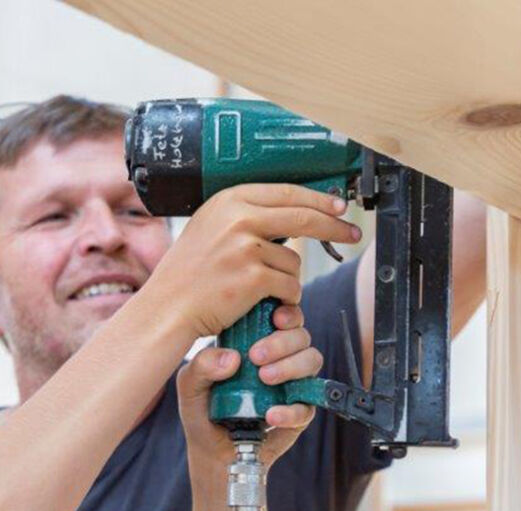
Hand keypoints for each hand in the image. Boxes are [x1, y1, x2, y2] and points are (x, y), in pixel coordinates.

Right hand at [138, 184, 360, 341]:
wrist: (168, 308)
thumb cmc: (189, 275)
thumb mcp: (211, 229)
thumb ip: (245, 217)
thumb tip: (290, 211)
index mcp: (229, 200)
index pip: (287, 192)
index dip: (318, 199)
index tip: (338, 206)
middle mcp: (238, 218)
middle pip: (304, 216)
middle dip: (334, 225)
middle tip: (351, 233)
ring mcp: (246, 247)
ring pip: (295, 259)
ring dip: (289, 277)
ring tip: (264, 288)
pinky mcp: (252, 277)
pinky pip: (289, 285)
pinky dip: (285, 297)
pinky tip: (266, 302)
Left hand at [177, 303, 322, 475]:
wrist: (212, 450)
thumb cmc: (203, 409)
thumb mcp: (190, 386)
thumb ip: (200, 366)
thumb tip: (232, 358)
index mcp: (258, 342)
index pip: (282, 317)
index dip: (286, 312)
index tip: (275, 318)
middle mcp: (281, 359)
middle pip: (301, 335)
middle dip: (283, 342)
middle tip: (257, 357)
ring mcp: (293, 385)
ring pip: (312, 361)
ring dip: (291, 367)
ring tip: (265, 380)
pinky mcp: (299, 413)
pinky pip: (308, 405)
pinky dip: (292, 409)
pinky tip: (271, 415)